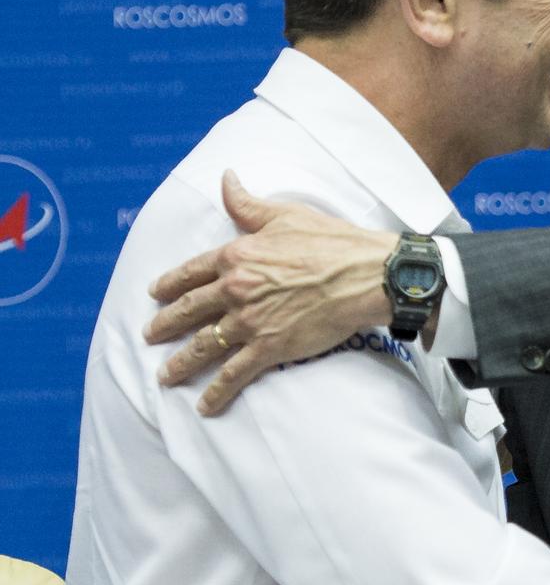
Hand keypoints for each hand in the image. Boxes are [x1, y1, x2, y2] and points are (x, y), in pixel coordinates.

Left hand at [144, 171, 397, 414]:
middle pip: (189, 311)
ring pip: (204, 346)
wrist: (365, 275)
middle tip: (149, 336)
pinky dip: (217, 392)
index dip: (169, 284)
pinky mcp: (269, 348)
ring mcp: (249, 322)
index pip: (190, 272)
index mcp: (235, 256)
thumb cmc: (331, 241)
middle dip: (164, 326)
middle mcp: (234, 290)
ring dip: (181, 364)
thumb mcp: (284, 214)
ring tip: (165, 376)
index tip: (154, 294)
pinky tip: (205, 405)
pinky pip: (234, 374)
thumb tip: (226, 178)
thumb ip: (247, 203)